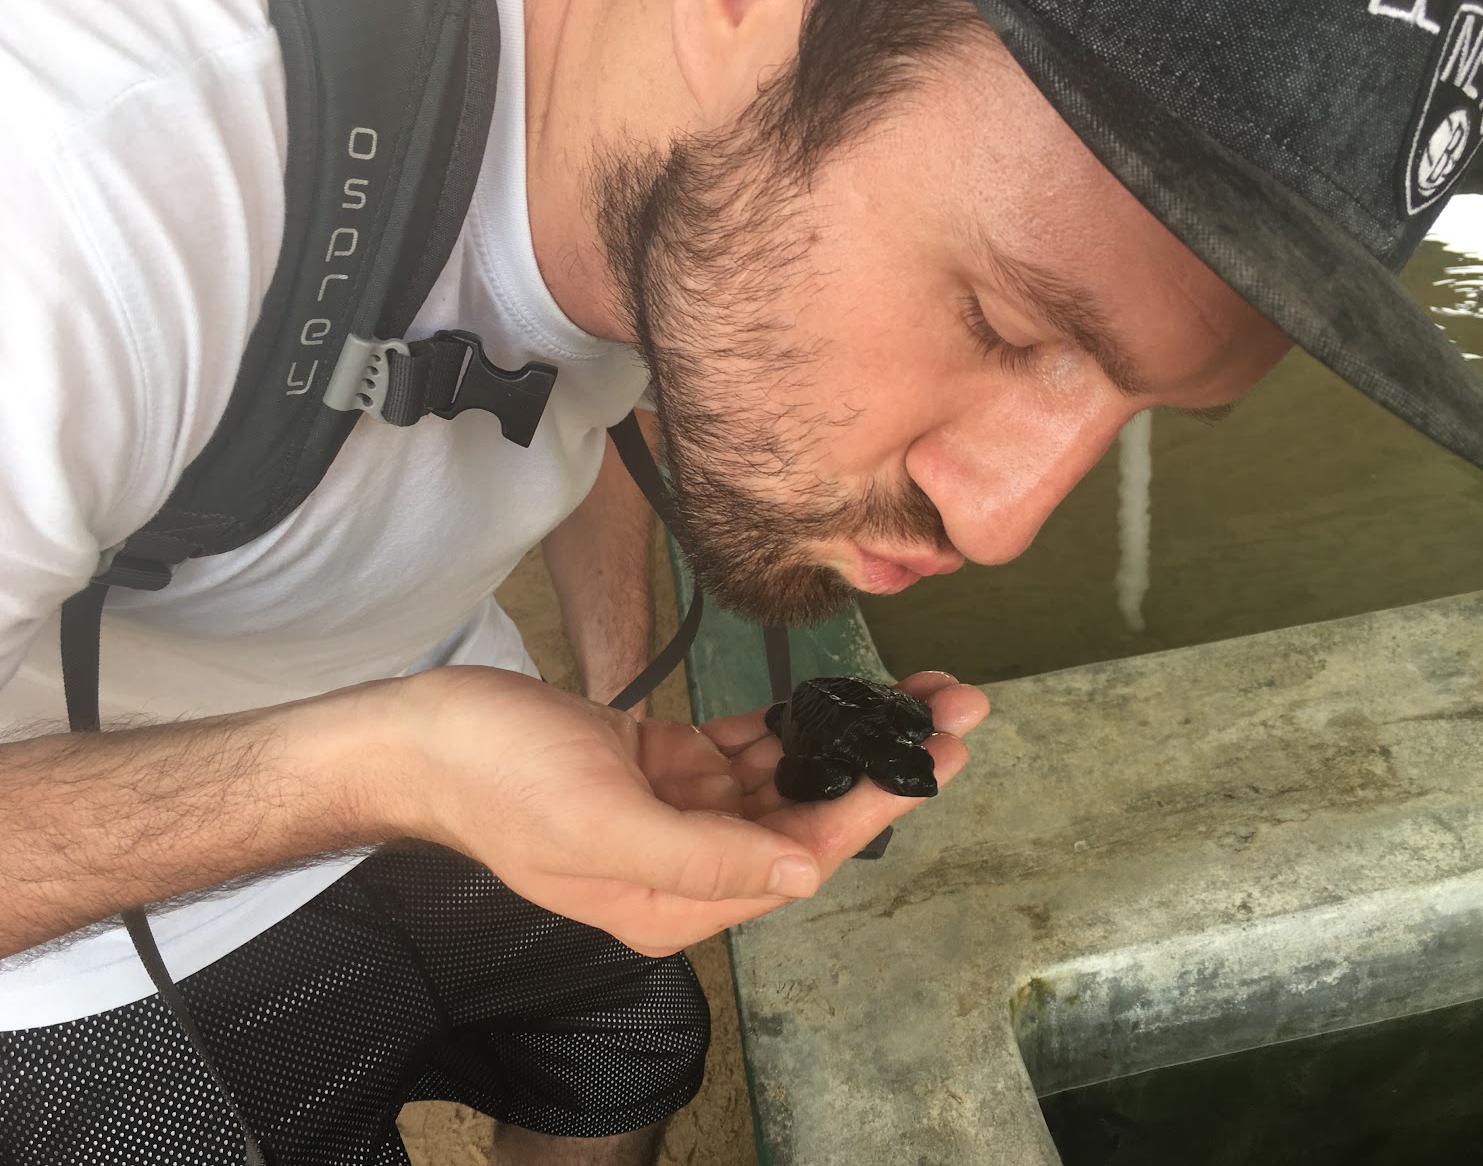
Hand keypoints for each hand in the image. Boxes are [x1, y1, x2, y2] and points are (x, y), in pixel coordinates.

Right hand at [393, 667, 987, 955]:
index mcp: (677, 898)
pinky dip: (785, 724)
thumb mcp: (600, 827)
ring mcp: (673, 812)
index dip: (877, 802)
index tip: (942, 753)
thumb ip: (704, 859)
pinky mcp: (658, 765)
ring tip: (913, 691)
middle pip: (807, 814)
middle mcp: (687, 862)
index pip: (802, 852)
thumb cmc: (499, 782)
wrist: (421, 735)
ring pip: (782, 777)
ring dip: (844, 736)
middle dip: (881, 762)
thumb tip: (804, 875)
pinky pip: (739, 749)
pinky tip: (829, 700)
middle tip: (954, 708)